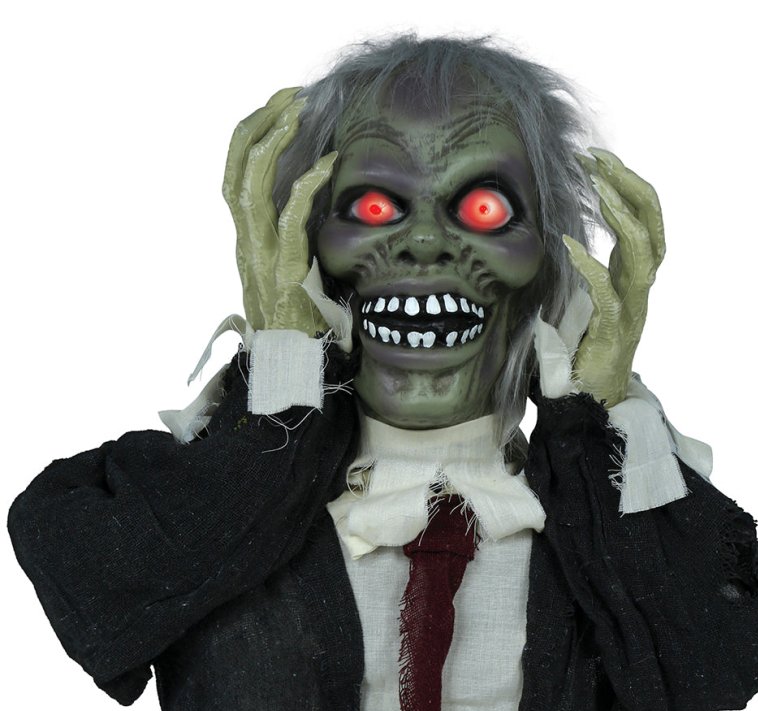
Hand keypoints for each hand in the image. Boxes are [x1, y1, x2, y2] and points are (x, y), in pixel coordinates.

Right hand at [222, 88, 336, 334]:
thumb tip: (324, 209)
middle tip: (291, 95)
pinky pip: (288, 220)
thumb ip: (297, 242)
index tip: (280, 107)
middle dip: (260, 123)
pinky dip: (305, 187)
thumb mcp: (293, 275)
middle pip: (234, 168)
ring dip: (272, 142)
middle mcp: (246, 243)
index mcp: (247, 240)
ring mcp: (259, 257)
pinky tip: (328, 164)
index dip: (253, 135)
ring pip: (248, 185)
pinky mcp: (282, 273)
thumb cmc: (301, 328)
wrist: (293, 372)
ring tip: (298, 112)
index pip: (235, 174)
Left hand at [563, 149, 665, 407]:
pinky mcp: (615, 328)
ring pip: (643, 251)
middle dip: (628, 184)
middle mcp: (642, 283)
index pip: (646, 212)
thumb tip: (565, 227)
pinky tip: (568, 246)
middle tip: (597, 159)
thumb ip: (589, 261)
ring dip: (621, 216)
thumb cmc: (586, 344)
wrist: (593, 395)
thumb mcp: (590, 291)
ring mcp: (633, 305)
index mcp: (636, 269)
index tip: (594, 156)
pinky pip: (608, 291)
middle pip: (653, 220)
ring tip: (597, 189)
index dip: (625, 180)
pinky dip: (589, 266)